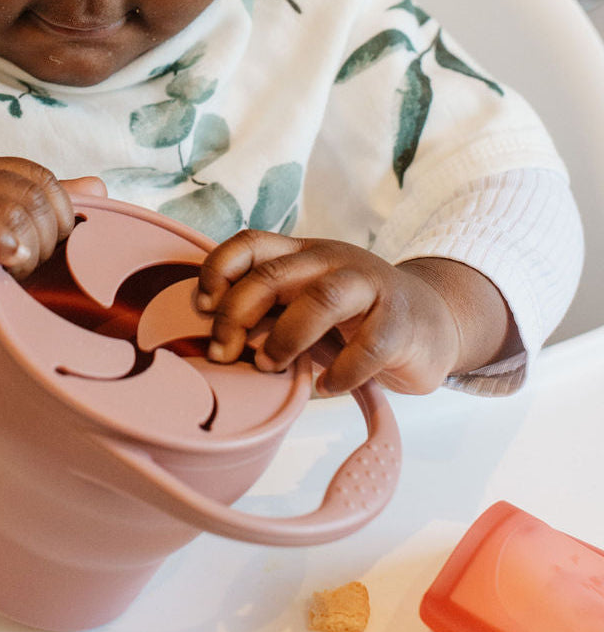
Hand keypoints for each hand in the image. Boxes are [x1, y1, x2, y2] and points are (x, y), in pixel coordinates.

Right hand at [0, 157, 105, 354]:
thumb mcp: (4, 234)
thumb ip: (44, 209)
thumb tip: (98, 187)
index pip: (41, 178)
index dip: (60, 214)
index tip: (53, 250)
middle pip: (33, 195)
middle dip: (46, 237)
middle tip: (29, 268)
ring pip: (11, 211)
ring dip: (27, 250)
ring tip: (13, 274)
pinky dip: (0, 244)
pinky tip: (6, 262)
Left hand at [197, 231, 509, 395]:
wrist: (431, 321)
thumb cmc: (353, 318)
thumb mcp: (304, 303)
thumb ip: (267, 309)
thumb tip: (214, 338)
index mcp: (302, 253)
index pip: (250, 243)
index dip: (218, 270)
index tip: (201, 307)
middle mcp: (332, 260)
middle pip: (273, 274)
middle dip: (236, 314)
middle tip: (222, 352)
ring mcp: (370, 286)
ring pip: (320, 299)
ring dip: (284, 337)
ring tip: (268, 366)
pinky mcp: (400, 322)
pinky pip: (368, 347)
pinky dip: (340, 374)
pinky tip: (325, 388)